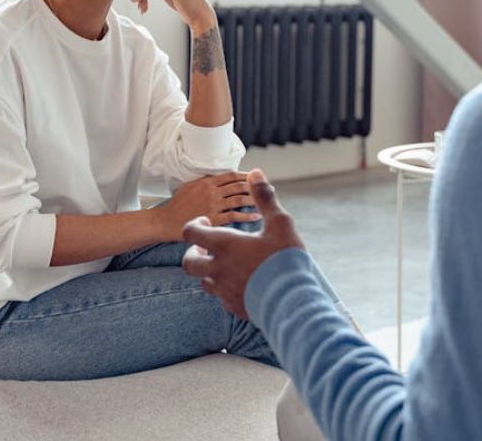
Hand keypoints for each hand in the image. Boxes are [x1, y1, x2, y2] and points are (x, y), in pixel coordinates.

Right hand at [157, 172, 260, 240]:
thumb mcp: (190, 186)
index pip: (231, 175)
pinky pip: (234, 216)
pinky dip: (247, 216)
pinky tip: (256, 216)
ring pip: (238, 199)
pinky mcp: (212, 219)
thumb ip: (207, 182)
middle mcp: (211, 191)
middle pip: (238, 186)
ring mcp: (212, 205)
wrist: (165, 221)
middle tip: (270, 189)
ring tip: (265, 202)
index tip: (258, 177)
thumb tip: (223, 180)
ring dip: (255, 200)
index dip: (247, 175)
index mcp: (207, 181)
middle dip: (256, 187)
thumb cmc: (178, 204)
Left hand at [182, 169, 304, 319]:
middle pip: (188, 262)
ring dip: (209, 271)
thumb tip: (255, 173)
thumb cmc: (285, 259)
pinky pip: (221, 297)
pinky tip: (241, 283)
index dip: (194, 225)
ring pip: (203, 281)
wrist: (293, 301)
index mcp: (224, 246)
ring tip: (227, 264)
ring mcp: (224, 291)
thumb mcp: (279, 223)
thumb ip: (264, 198)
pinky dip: (225, 289)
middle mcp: (218, 269)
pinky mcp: (234, 307)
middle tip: (208, 246)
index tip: (207, 222)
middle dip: (194, 252)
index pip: (191, 232)